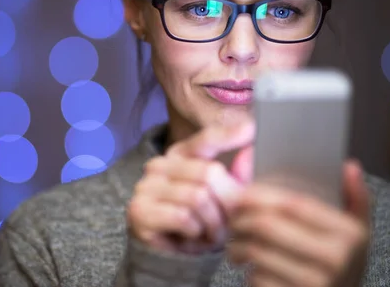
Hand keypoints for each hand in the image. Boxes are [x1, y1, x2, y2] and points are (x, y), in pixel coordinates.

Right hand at [127, 121, 254, 253]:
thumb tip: (250, 152)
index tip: (250, 130)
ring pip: (198, 197)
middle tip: (230, 224)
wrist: (168, 259)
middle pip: (208, 173)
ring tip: (210, 235)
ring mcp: (145, 187)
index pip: (205, 140)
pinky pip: (183, 217)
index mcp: (178, 156)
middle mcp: (158, 165)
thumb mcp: (222, 200)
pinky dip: (195, 233)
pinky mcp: (140, 210)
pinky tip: (192, 238)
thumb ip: (237, 176)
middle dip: (227, 203)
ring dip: (213, 223)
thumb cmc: (198, 224)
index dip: (228, 135)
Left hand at [226, 160, 370, 286]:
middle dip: (241, 217)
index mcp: (349, 233)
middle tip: (232, 216)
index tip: (243, 193)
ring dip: (236, 244)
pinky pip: (256, 277)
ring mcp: (314, 282)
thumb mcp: (358, 231)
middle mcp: (335, 259)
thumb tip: (349, 165)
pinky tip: (249, 265)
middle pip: (266, 225)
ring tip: (236, 239)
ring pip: (256, 251)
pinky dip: (246, 270)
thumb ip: (356, 197)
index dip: (260, 195)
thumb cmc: (343, 261)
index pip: (293, 203)